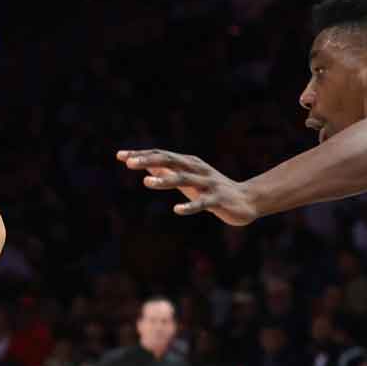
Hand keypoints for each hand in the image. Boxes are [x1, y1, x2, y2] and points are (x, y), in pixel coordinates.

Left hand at [119, 149, 257, 226]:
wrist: (246, 200)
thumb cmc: (210, 189)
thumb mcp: (186, 179)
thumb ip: (166, 171)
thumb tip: (145, 164)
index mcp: (188, 163)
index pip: (161, 155)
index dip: (141, 155)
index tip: (120, 156)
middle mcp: (196, 169)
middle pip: (170, 161)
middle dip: (149, 161)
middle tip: (128, 163)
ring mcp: (207, 183)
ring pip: (184, 179)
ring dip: (165, 180)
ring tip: (146, 182)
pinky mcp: (217, 199)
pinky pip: (202, 203)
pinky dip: (189, 206)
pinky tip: (176, 210)